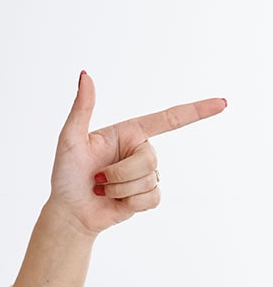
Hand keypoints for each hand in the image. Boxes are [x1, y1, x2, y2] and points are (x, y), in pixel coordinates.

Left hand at [48, 72, 226, 236]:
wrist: (69, 212)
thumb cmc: (65, 175)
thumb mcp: (70, 139)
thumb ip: (82, 108)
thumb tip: (85, 74)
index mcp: (128, 132)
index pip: (167, 119)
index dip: (196, 111)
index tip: (222, 103)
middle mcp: (140, 150)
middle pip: (151, 158)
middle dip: (121, 173)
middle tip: (98, 179)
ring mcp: (145, 174)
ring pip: (150, 179)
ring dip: (120, 189)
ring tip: (102, 190)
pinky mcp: (147, 197)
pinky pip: (152, 198)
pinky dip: (130, 202)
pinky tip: (115, 202)